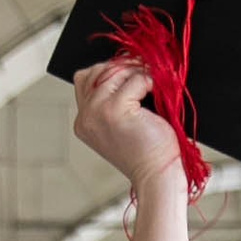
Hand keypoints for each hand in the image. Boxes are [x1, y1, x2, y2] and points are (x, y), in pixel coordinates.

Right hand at [71, 55, 183, 189]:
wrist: (157, 176)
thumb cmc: (148, 152)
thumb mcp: (123, 124)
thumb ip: (114, 99)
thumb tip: (127, 64)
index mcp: (83, 122)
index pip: (86, 79)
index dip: (111, 72)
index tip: (132, 75)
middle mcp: (85, 117)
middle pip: (97, 71)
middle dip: (123, 67)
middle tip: (145, 73)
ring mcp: (96, 112)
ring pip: (115, 72)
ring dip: (137, 73)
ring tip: (153, 84)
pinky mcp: (114, 109)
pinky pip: (134, 80)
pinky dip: (148, 82)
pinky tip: (155, 93)